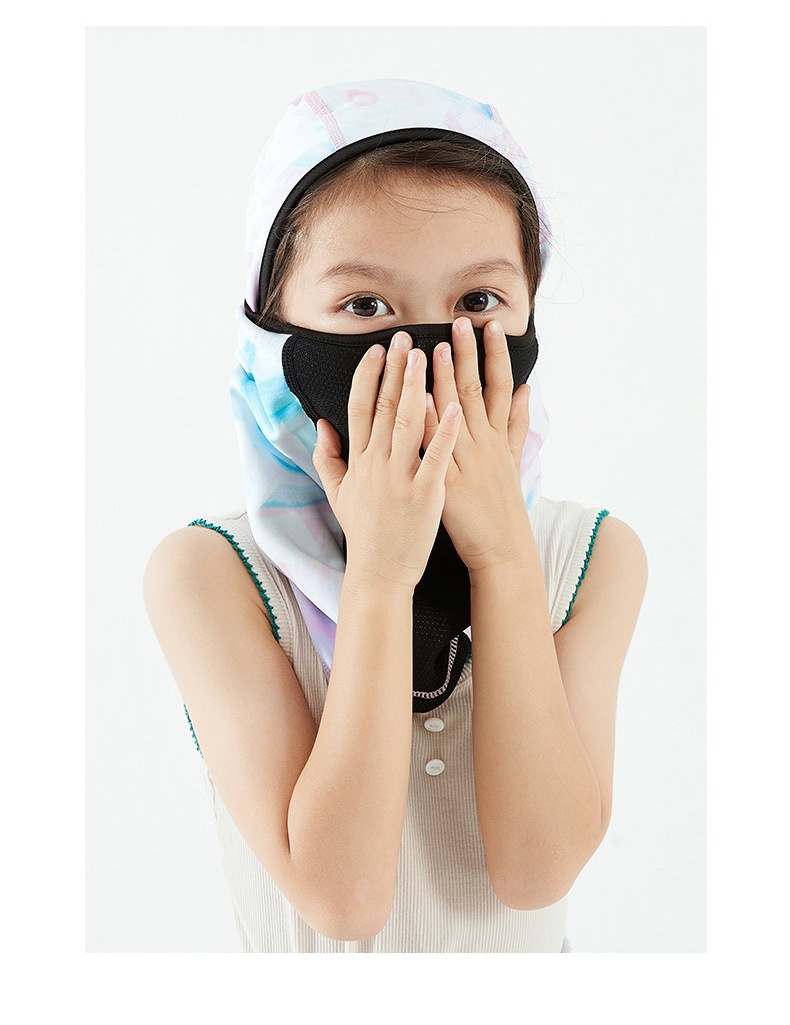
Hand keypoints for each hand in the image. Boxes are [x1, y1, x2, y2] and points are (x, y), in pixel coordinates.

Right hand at [312, 331, 462, 590]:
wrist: (379, 573)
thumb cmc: (364, 532)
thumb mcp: (338, 494)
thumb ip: (327, 457)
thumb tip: (322, 424)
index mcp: (359, 461)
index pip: (359, 408)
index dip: (367, 376)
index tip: (377, 350)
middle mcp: (376, 464)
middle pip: (383, 406)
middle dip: (394, 369)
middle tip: (404, 337)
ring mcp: (400, 478)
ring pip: (406, 423)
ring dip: (415, 386)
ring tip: (425, 355)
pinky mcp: (425, 494)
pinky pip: (435, 456)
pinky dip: (442, 430)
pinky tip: (453, 405)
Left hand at [422, 316, 532, 572]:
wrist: (502, 550)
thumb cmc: (503, 508)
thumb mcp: (516, 461)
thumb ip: (520, 423)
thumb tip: (529, 389)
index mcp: (499, 438)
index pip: (499, 387)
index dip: (495, 355)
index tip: (490, 325)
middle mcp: (485, 445)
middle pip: (477, 392)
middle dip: (469, 355)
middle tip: (462, 322)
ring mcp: (467, 463)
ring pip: (456, 415)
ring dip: (445, 380)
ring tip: (436, 348)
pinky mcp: (450, 483)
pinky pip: (436, 450)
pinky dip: (430, 425)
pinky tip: (419, 402)